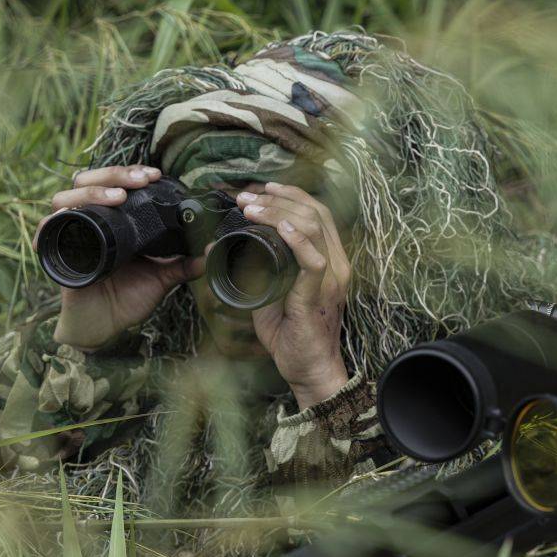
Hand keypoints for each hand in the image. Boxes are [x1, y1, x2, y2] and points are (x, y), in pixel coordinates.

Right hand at [40, 166, 203, 350]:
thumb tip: (213, 250)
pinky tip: (73, 215)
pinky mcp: (56, 252)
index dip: (130, 173)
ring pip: (66, 197)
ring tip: (118, 198)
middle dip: (114, 175)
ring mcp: (71, 234)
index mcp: (114, 221)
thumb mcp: (163, 278)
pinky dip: (54, 220)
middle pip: (89, 181)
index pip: (115, 183)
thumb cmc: (129, 298)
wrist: (105, 326)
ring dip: (91, 192)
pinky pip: (47, 230)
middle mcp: (90, 221)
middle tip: (140, 180)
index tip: (155, 174)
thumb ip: (186, 263)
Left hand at [236, 182, 350, 407]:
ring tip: (251, 208)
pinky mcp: (319, 294)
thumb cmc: (291, 334)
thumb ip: (256, 269)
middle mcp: (337, 264)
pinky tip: (279, 227)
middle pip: (316, 212)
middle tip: (246, 196)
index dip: (291, 194)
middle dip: (278, 197)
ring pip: (313, 227)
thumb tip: (219, 247)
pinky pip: (314, 259)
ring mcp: (331, 278)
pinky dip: (296, 239)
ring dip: (279, 212)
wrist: (309, 369)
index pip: (317, 213)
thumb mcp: (271, 293)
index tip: (262, 188)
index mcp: (329, 260)